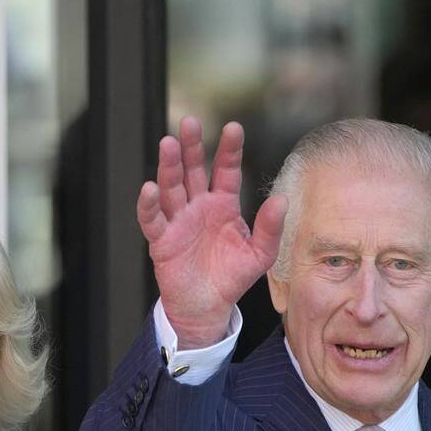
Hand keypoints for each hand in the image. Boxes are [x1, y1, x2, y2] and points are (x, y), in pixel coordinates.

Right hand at [137, 117, 286, 347]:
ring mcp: (178, 220)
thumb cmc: (232, 277)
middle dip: (191, 146)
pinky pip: (153, 219)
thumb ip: (270, 228)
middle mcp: (198, 206)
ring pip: (171, 187)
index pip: (225, 170)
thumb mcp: (260, 255)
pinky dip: (149, 204)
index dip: (229, 150)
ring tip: (168, 144)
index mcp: (223, 204)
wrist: (207, 307)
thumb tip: (282, 200)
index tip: (234, 128)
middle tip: (190, 123)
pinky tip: (149, 188)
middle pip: (192, 169)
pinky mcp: (162, 240)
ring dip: (169, 166)